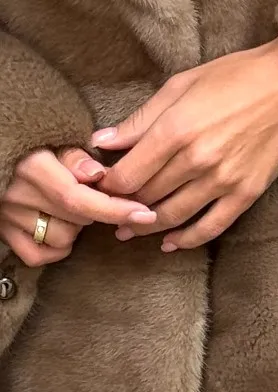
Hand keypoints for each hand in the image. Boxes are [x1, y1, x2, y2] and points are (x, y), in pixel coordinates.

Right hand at [0, 148, 156, 266]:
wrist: (2, 152)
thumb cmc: (36, 144)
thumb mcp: (56, 141)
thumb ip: (76, 157)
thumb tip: (99, 174)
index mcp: (33, 167)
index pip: (79, 197)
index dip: (115, 207)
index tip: (143, 213)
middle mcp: (19, 196)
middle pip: (77, 219)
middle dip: (99, 208)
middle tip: (97, 191)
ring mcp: (9, 218)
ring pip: (62, 239)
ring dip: (78, 227)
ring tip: (74, 205)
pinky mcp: (4, 234)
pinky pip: (39, 256)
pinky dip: (58, 248)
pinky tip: (63, 228)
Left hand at [94, 38, 277, 251]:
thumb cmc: (239, 75)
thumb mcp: (184, 84)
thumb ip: (142, 117)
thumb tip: (102, 141)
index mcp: (176, 130)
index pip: (125, 175)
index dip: (106, 186)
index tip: (100, 185)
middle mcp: (196, 160)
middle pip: (145, 197)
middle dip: (122, 204)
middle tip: (111, 206)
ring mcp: (223, 180)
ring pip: (171, 217)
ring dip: (146, 226)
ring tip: (131, 227)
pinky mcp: (246, 193)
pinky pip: (209, 227)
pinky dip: (185, 239)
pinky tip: (170, 242)